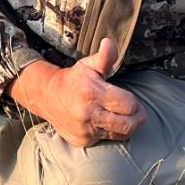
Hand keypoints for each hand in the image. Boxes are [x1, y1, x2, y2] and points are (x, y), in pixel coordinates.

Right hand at [9, 37, 146, 148]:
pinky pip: (107, 140)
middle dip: (137, 118)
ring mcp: (85, 131)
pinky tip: (106, 122)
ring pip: (120, 135)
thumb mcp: (88, 65)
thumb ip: (104, 57)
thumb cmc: (73, 80)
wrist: (47, 97)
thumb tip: (109, 43)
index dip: (135, 102)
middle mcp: (88, 114)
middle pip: (128, 124)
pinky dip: (111, 132)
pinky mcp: (83, 141)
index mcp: (92, 93)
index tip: (131, 99)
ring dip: (127, 126)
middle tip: (136, 112)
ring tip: (123, 117)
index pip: (128, 104)